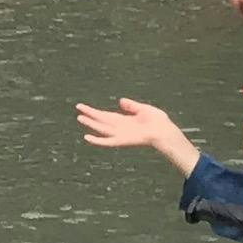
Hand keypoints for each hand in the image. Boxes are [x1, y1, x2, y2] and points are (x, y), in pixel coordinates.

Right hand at [75, 98, 198, 176]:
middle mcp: (120, 127)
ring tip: (80, 118)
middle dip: (90, 115)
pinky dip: (96, 140)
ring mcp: (120, 134)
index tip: (83, 106)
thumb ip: (131, 105)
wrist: (164, 131)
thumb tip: (120, 100)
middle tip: (78, 110)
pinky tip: (87, 137)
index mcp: (124, 120)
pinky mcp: (121, 140)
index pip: (105, 115)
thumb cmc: (158, 120)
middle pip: (101, 120)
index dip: (94, 111)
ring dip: (90, 124)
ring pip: (101, 128)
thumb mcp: (143, 108)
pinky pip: (106, 141)